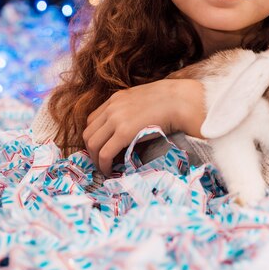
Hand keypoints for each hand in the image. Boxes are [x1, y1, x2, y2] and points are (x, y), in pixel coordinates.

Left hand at [83, 78, 204, 175]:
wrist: (180, 101)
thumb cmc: (169, 102)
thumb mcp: (143, 100)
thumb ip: (131, 110)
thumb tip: (131, 127)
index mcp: (116, 98)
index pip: (92, 120)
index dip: (95, 136)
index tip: (102, 148)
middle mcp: (112, 107)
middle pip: (89, 133)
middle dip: (91, 150)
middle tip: (101, 162)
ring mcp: (116, 119)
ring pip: (92, 144)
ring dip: (96, 160)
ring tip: (106, 168)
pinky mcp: (123, 132)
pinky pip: (104, 153)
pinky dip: (103, 165)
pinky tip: (110, 171)